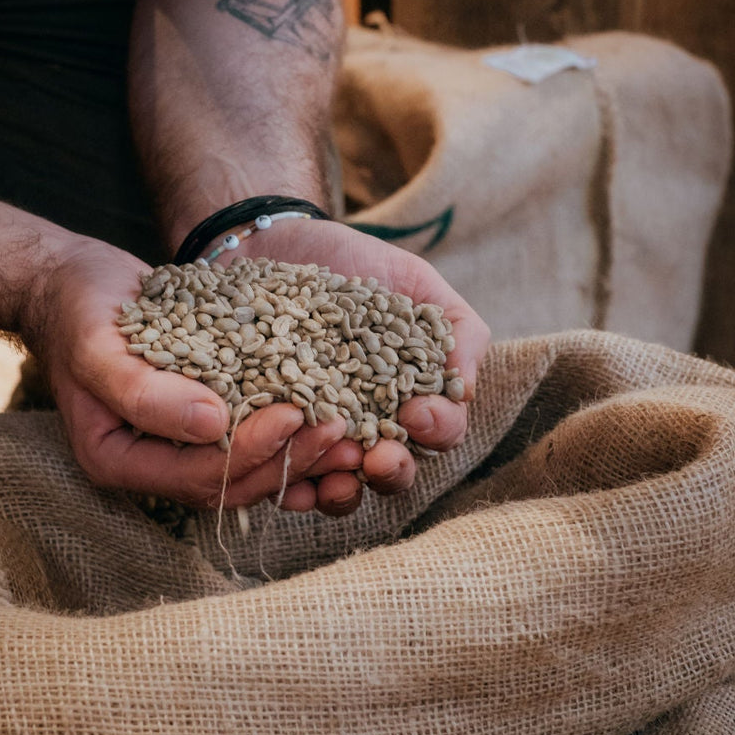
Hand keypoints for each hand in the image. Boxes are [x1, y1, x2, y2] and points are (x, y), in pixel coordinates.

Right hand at [21, 236, 366, 510]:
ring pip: (251, 467)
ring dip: (301, 453)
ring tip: (351, 430)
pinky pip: (253, 434)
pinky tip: (332, 408)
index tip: (294, 414)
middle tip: (341, 430)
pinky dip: (291, 429)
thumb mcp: (98, 345)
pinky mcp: (206, 417)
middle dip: (289, 460)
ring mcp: (180, 445)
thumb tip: (212, 425)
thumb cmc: (79, 309)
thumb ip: (143, 392)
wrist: (77, 283)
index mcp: (119, 460)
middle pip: (234, 483)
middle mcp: (153, 464)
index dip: (251, 452)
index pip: (198, 476)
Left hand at [236, 217, 491, 514]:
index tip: (418, 411)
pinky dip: (285, 486)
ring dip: (341, 492)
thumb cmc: (353, 261)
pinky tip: (285, 484)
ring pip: (339, 486)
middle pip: (393, 471)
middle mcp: (369, 423)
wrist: (274, 242)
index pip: (440, 431)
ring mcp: (318, 433)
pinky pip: (279, 476)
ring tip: (334, 479)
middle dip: (392, 471)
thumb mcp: (414, 281)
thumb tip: (465, 392)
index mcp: (410, 395)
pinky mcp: (270, 433)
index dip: (438, 429)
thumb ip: (456, 329)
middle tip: (378, 458)